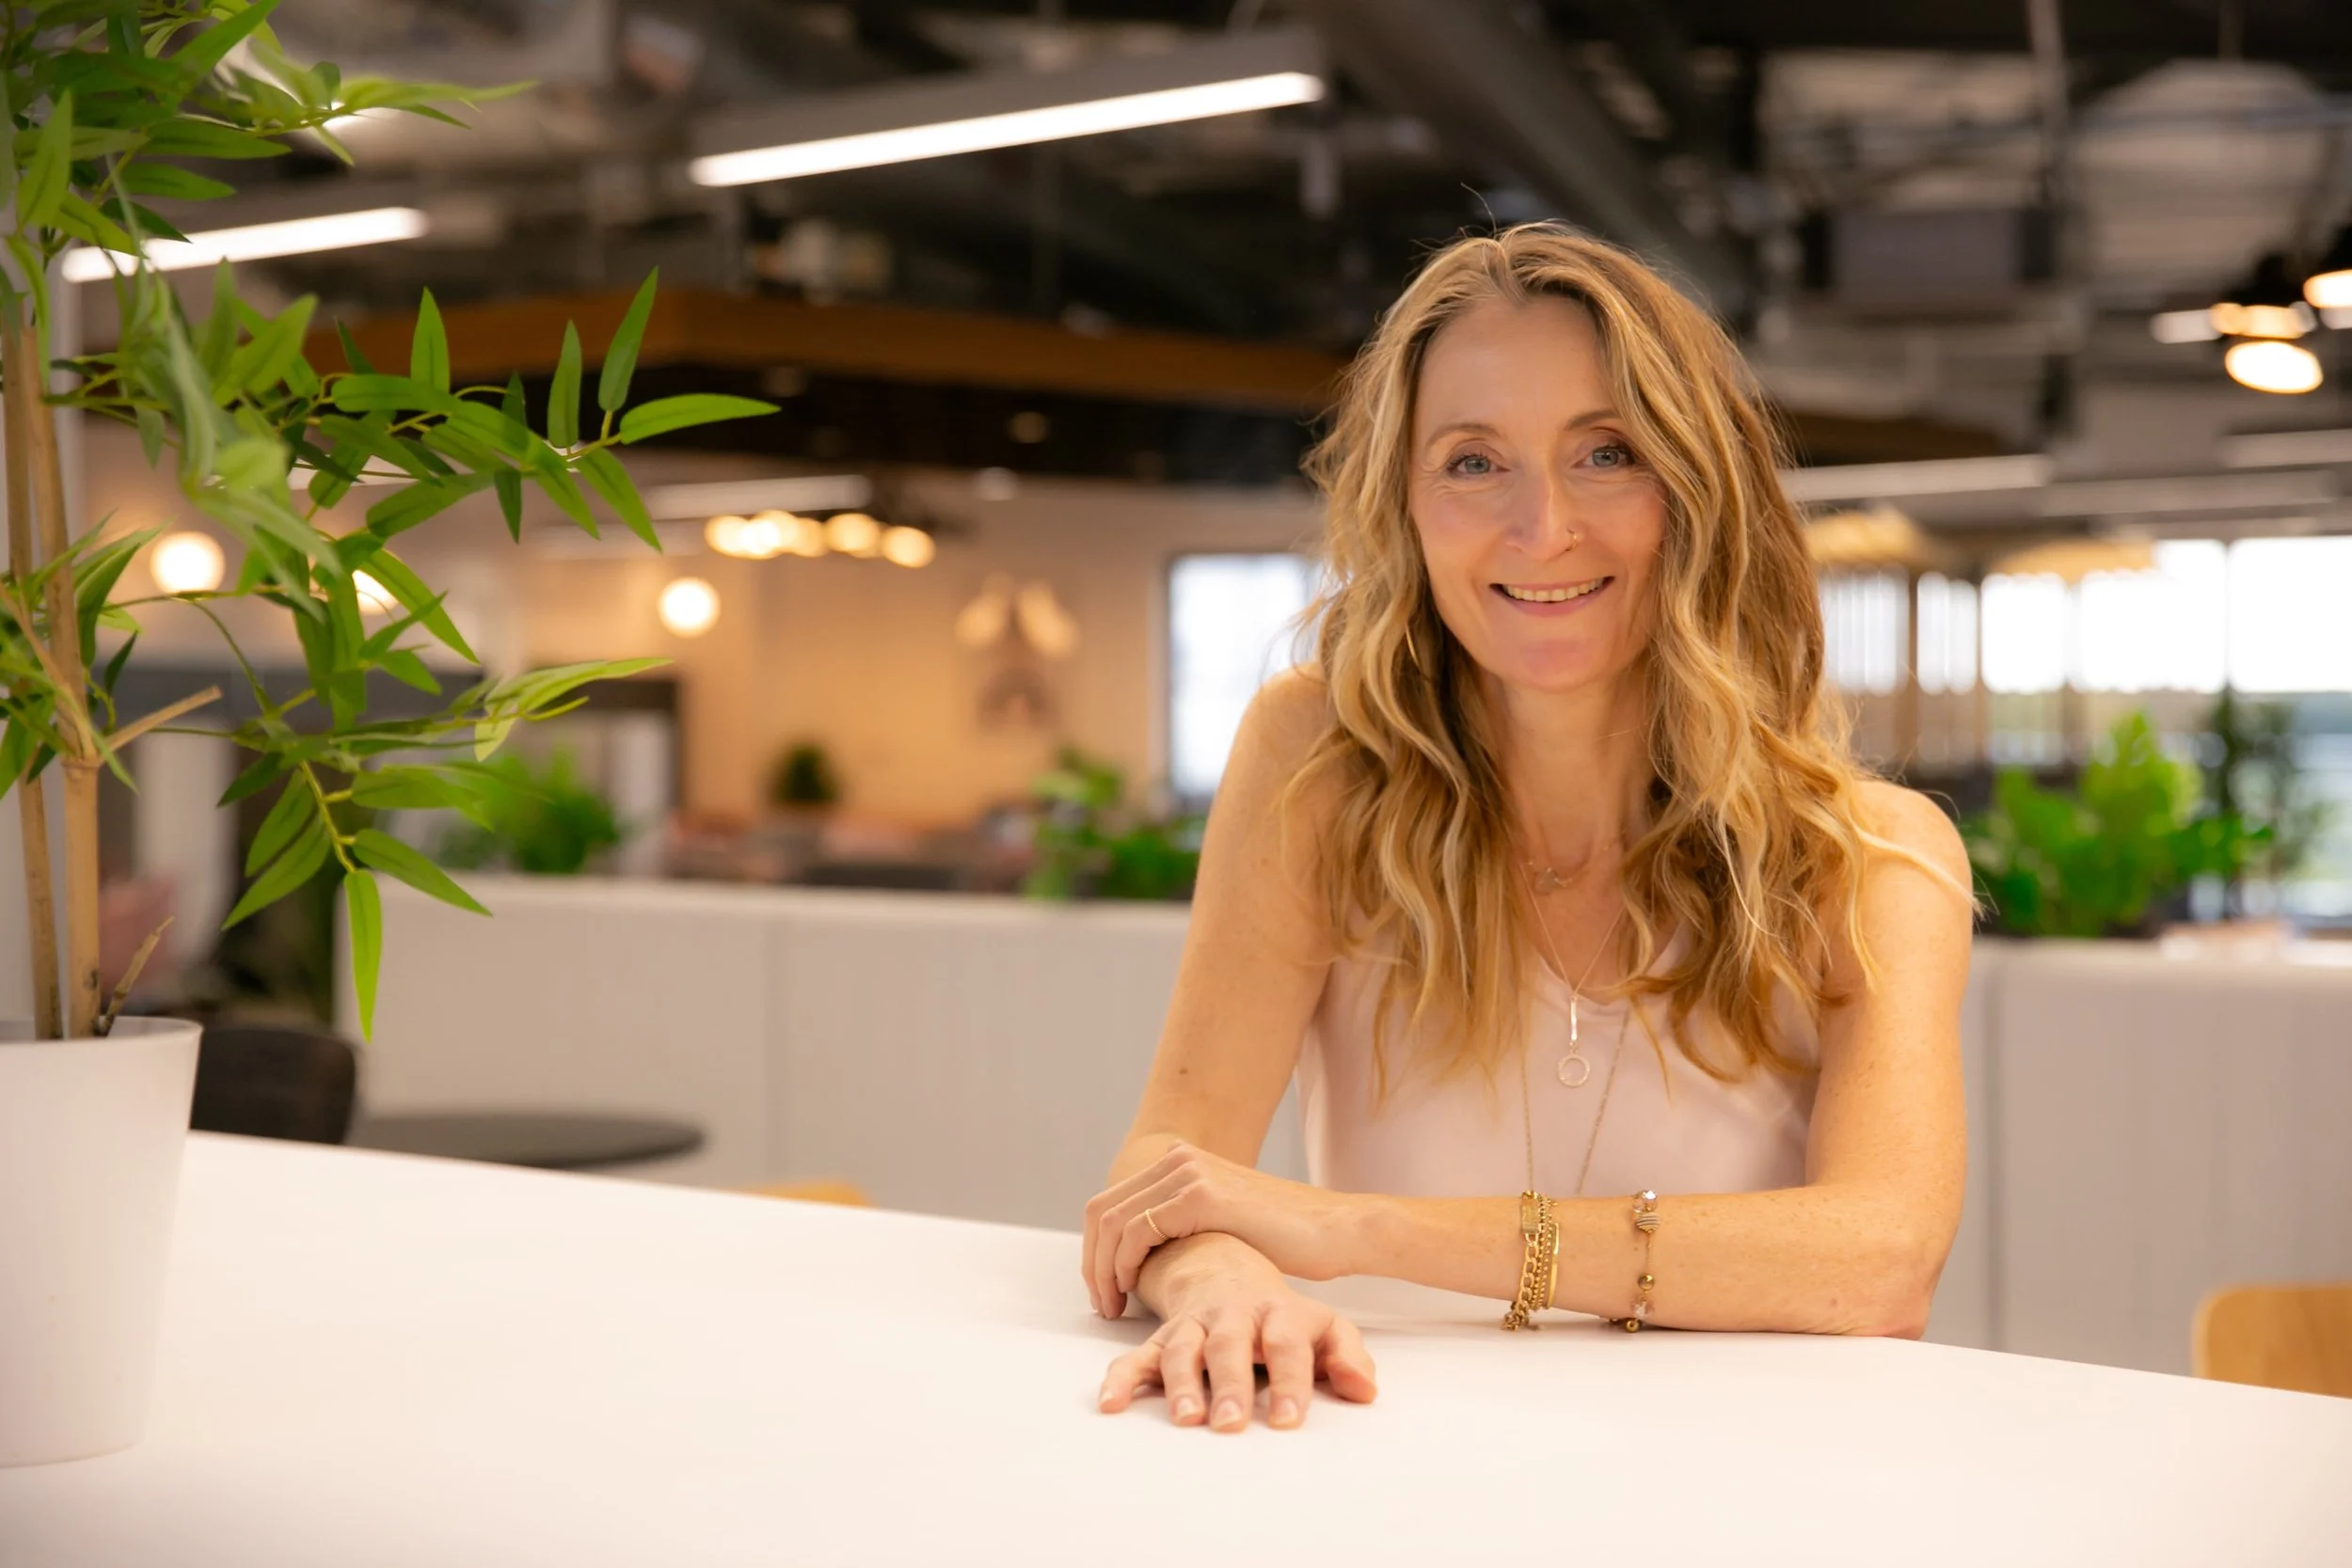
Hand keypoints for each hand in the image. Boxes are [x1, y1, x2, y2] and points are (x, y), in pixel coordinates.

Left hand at [1082, 1142, 1364, 1319]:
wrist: (1334, 1230)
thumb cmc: (1287, 1240)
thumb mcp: (1224, 1224)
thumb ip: (1187, 1227)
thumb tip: (1148, 1256)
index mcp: (1181, 1163)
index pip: (1111, 1204)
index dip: (1096, 1251)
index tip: (1104, 1290)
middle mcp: (1179, 1160)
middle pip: (1101, 1211)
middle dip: (1092, 1263)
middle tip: (1101, 1305)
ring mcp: (1187, 1173)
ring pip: (1113, 1223)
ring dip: (1102, 1271)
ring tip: (1113, 1307)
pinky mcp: (1200, 1196)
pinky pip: (1138, 1232)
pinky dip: (1125, 1265)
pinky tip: (1135, 1292)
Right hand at [1097, 1241, 1376, 1432]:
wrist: (1226, 1269)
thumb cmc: (1282, 1317)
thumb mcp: (1323, 1327)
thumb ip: (1348, 1356)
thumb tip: (1365, 1392)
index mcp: (1277, 1312)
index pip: (1287, 1345)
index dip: (1289, 1381)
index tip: (1288, 1421)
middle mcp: (1232, 1314)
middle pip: (1229, 1346)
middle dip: (1229, 1384)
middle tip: (1230, 1424)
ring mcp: (1194, 1324)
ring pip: (1182, 1349)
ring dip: (1180, 1384)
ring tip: (1184, 1418)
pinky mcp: (1163, 1336)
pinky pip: (1137, 1355)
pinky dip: (1121, 1377)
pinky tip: (1111, 1402)